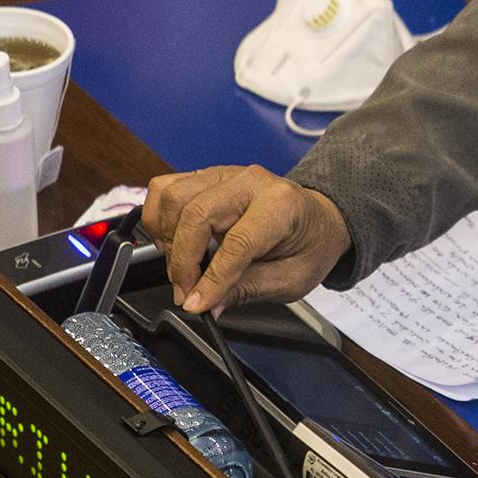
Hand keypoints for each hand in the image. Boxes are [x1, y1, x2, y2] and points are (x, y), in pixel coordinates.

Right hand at [142, 165, 352, 313]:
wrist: (319, 219)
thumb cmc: (310, 244)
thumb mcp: (292, 279)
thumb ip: (247, 291)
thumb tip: (207, 303)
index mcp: (281, 206)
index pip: (237, 243)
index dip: (211, 279)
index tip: (196, 303)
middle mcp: (251, 182)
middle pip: (197, 214)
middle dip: (183, 262)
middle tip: (187, 292)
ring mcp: (225, 174)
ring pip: (173, 197)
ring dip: (168, 239)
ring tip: (181, 267)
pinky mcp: (206, 177)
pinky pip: (166, 188)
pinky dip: (159, 217)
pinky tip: (172, 241)